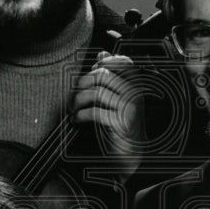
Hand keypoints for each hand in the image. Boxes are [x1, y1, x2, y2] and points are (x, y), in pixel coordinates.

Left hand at [72, 52, 144, 181]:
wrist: (131, 155)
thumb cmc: (122, 125)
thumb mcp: (117, 97)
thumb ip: (110, 75)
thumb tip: (102, 53)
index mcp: (135, 86)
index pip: (125, 62)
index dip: (106, 61)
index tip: (92, 70)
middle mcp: (134, 95)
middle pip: (103, 76)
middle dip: (82, 84)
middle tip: (74, 97)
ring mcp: (128, 109)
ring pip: (97, 93)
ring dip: (78, 101)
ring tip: (73, 110)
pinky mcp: (120, 124)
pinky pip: (95, 112)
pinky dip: (80, 115)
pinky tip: (77, 120)